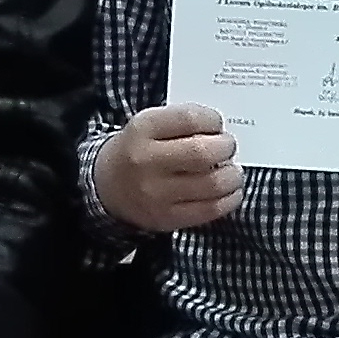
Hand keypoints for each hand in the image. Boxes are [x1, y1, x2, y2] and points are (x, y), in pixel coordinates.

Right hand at [98, 103, 241, 231]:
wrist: (106, 186)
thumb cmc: (137, 150)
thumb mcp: (149, 125)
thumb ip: (183, 122)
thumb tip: (222, 133)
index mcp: (142, 130)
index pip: (189, 119)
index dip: (213, 120)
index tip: (217, 124)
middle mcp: (146, 162)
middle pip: (202, 153)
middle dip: (226, 147)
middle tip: (228, 147)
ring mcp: (156, 194)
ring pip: (211, 184)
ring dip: (232, 176)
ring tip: (231, 171)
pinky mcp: (166, 218)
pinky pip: (209, 210)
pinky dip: (229, 199)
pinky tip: (230, 192)